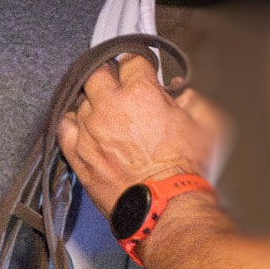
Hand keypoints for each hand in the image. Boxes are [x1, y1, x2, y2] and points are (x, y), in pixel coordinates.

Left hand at [56, 53, 225, 213]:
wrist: (164, 208)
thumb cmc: (185, 170)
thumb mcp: (205, 124)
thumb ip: (191, 99)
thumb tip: (181, 91)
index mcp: (141, 93)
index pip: (131, 60)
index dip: (138, 66)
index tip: (141, 74)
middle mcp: (110, 106)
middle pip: (98, 73)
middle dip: (109, 77)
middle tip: (119, 88)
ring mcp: (90, 129)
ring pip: (81, 100)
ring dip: (93, 103)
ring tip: (106, 115)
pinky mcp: (78, 153)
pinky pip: (64, 126)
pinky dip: (73, 123)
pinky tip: (85, 128)